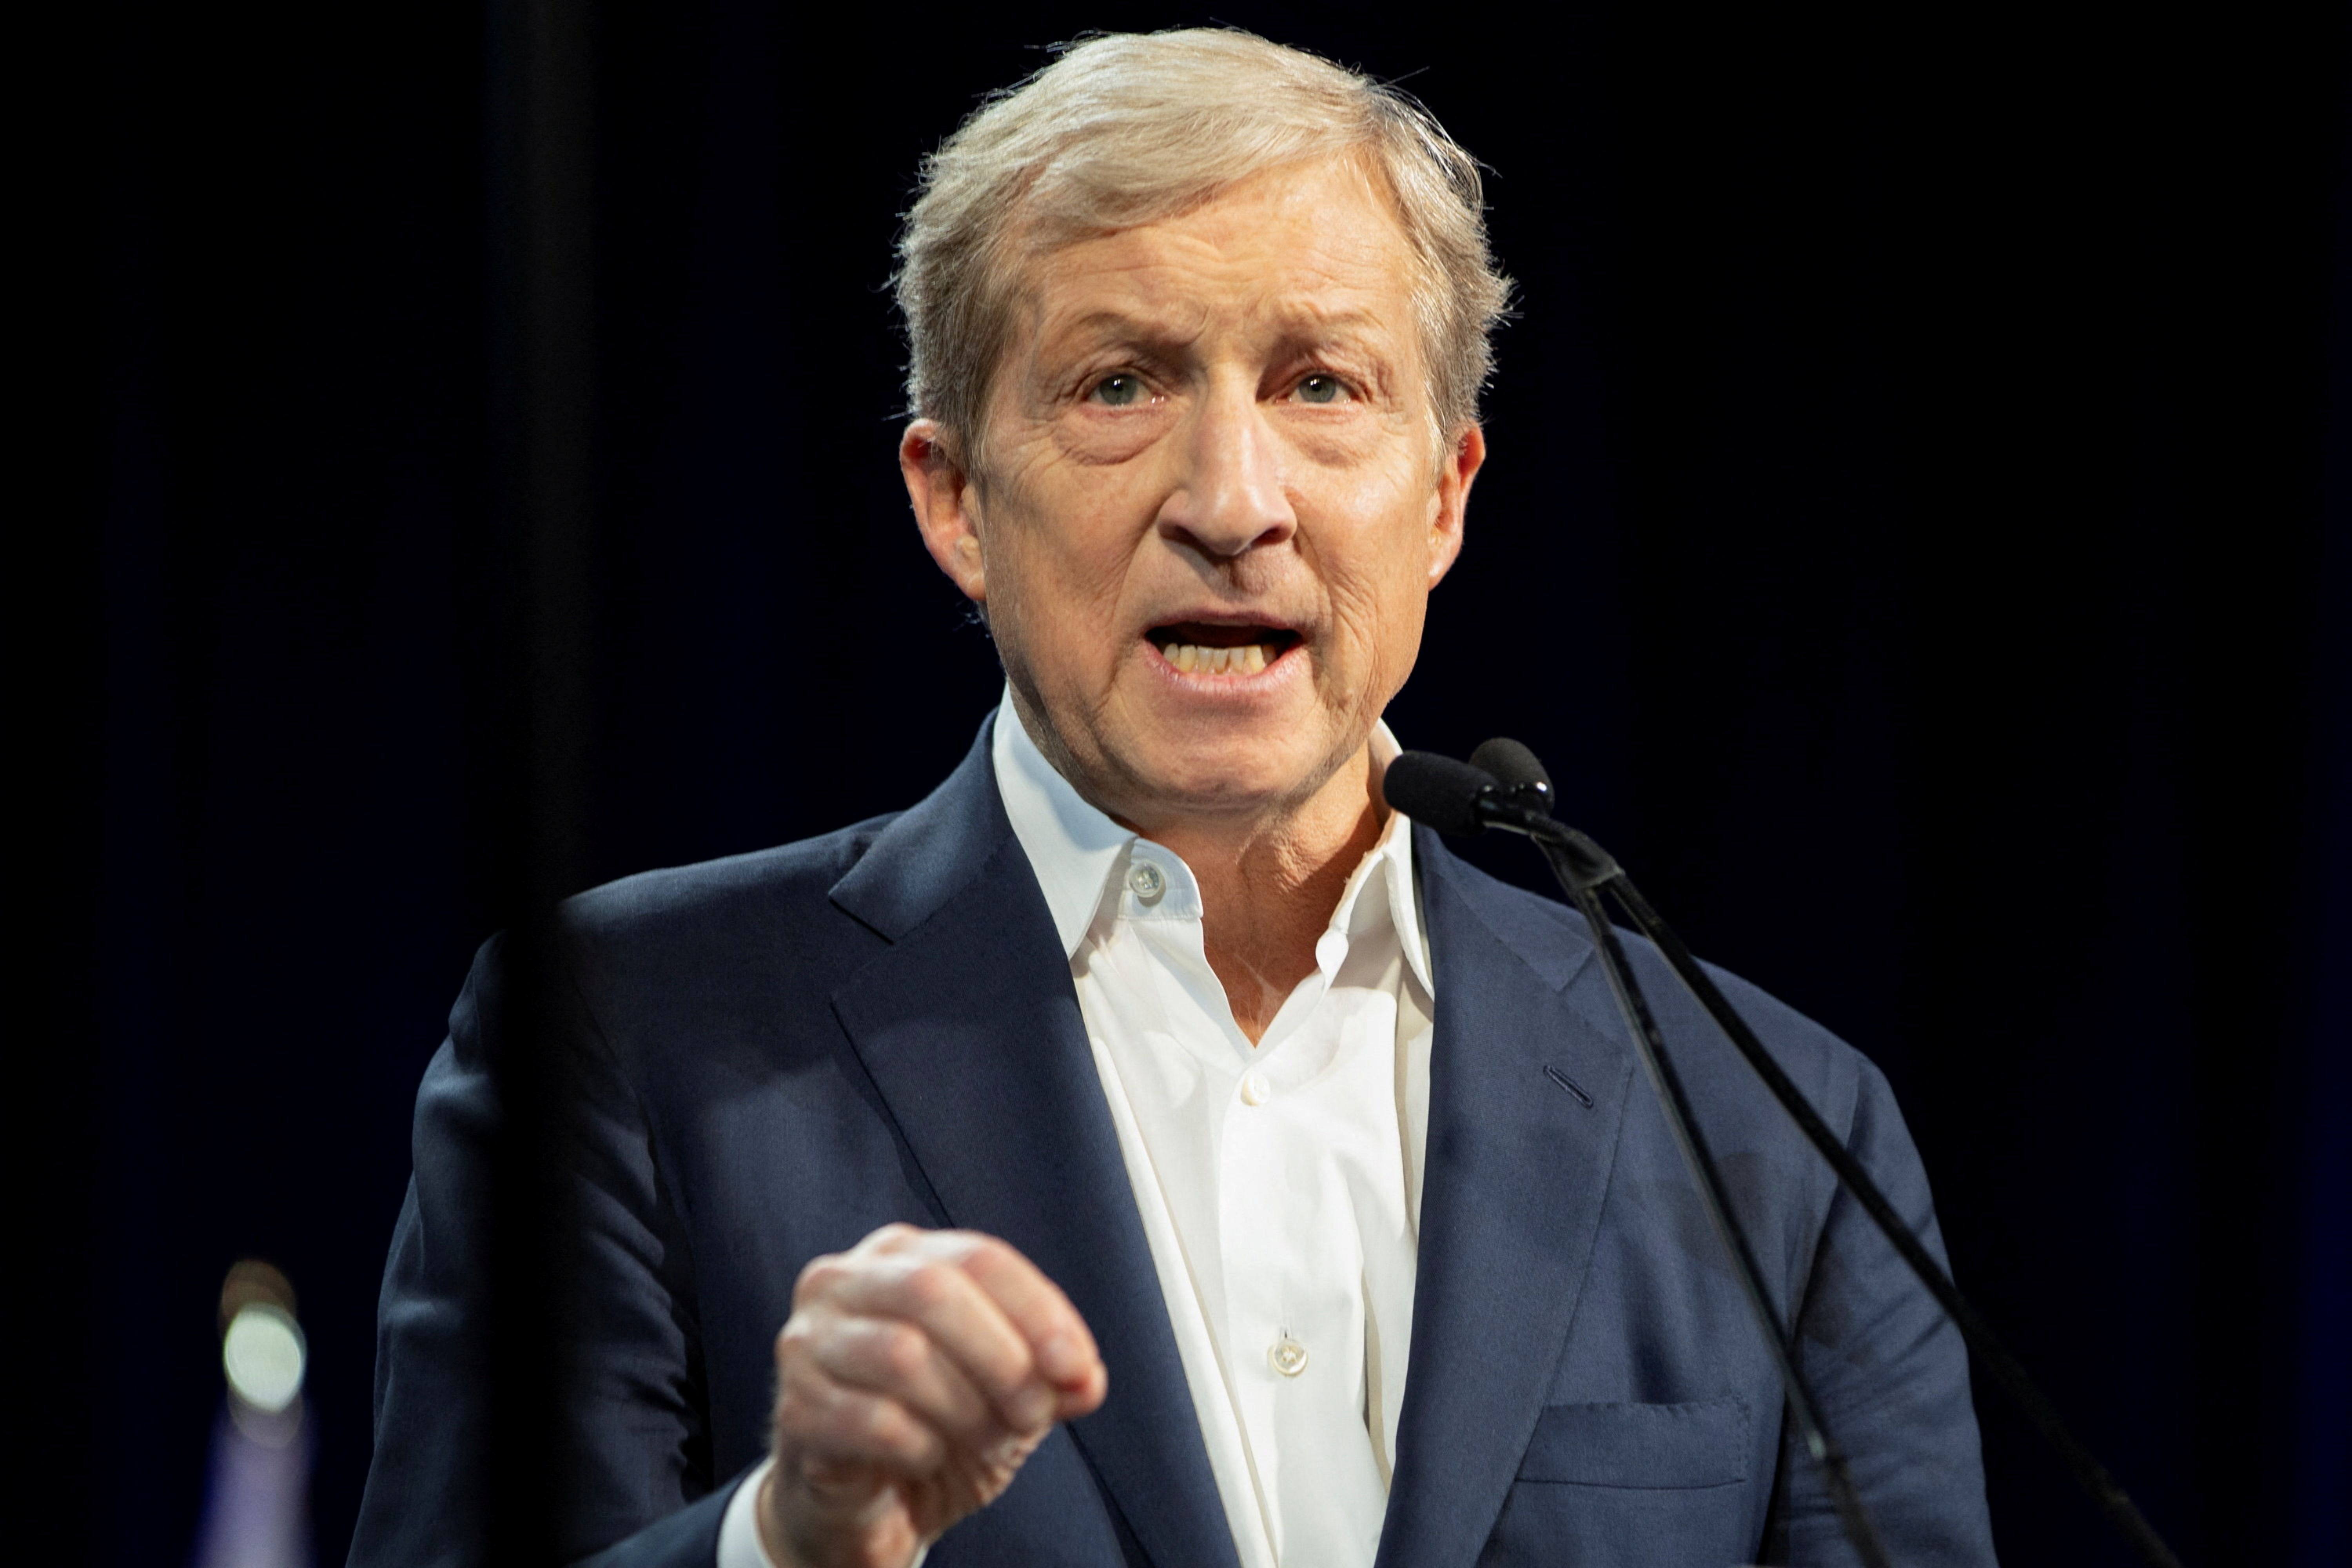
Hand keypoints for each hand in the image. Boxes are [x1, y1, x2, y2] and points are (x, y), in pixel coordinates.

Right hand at [757, 1223, 1107, 1567]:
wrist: (866, 1506)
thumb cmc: (935, 1426)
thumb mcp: (1010, 1394)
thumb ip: (1053, 1375)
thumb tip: (1085, 1379)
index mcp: (902, 1255)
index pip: (980, 1257)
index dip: (1040, 1312)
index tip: (1078, 1370)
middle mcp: (843, 1281)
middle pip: (935, 1291)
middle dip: (1002, 1359)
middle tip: (1032, 1414)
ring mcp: (808, 1342)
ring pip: (903, 1355)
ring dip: (964, 1409)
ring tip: (982, 1439)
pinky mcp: (794, 1408)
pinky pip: (873, 1420)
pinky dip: (921, 1447)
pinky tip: (927, 1457)